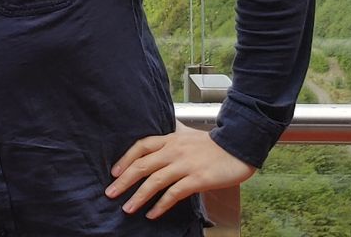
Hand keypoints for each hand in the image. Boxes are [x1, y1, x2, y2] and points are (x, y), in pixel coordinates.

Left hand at [105, 124, 254, 218]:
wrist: (239, 146)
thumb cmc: (215, 145)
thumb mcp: (188, 138)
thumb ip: (172, 144)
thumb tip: (156, 152)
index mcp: (171, 139)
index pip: (141, 146)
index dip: (125, 159)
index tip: (114, 172)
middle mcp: (174, 151)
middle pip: (142, 165)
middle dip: (124, 181)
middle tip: (111, 193)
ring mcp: (185, 165)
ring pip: (154, 181)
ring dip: (138, 196)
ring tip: (128, 208)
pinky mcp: (197, 179)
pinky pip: (173, 193)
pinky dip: (161, 204)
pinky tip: (153, 213)